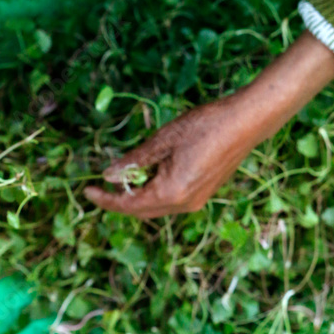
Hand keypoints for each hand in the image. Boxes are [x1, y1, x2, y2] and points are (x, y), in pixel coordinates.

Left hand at [84, 30, 333, 217]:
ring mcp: (197, 200)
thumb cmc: (204, 126)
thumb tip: (109, 174)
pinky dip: (155, 191)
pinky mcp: (204, 192)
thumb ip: (135, 160)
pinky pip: (171, 199)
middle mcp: (184, 205)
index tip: (87, 190)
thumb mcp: (164, 139)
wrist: (246, 122)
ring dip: (138, 195)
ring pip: (157, 206)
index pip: (130, 205)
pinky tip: (149, 172)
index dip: (106, 199)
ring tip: (123, 176)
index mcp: (171, 193)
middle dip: (121, 200)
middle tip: (101, 186)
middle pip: (143, 211)